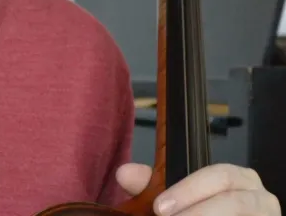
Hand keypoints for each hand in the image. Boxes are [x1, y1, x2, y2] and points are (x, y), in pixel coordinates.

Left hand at [116, 162, 280, 214]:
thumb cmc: (205, 209)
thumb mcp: (179, 197)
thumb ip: (152, 185)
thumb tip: (124, 173)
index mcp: (240, 179)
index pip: (219, 176)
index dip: (189, 190)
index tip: (160, 207)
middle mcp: (261, 198)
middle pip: (234, 203)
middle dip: (199, 213)